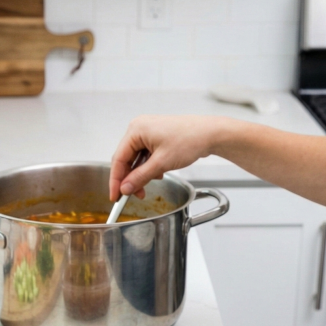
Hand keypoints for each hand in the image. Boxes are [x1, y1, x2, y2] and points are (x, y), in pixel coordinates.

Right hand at [109, 114, 231, 200]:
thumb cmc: (189, 140)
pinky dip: (149, 168)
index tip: (115, 196)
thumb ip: (140, 177)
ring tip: (147, 186)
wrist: (210, 134)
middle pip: (126, 159)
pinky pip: (146, 156)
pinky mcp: (157, 138)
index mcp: (136, 130)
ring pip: (136, 159)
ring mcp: (148, 132)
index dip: (115, 180)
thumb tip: (125, 188)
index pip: (119, 158)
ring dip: (140, 175)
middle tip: (132, 195)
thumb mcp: (161, 163)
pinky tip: (158, 174)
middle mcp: (139, 128)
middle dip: (129, 179)